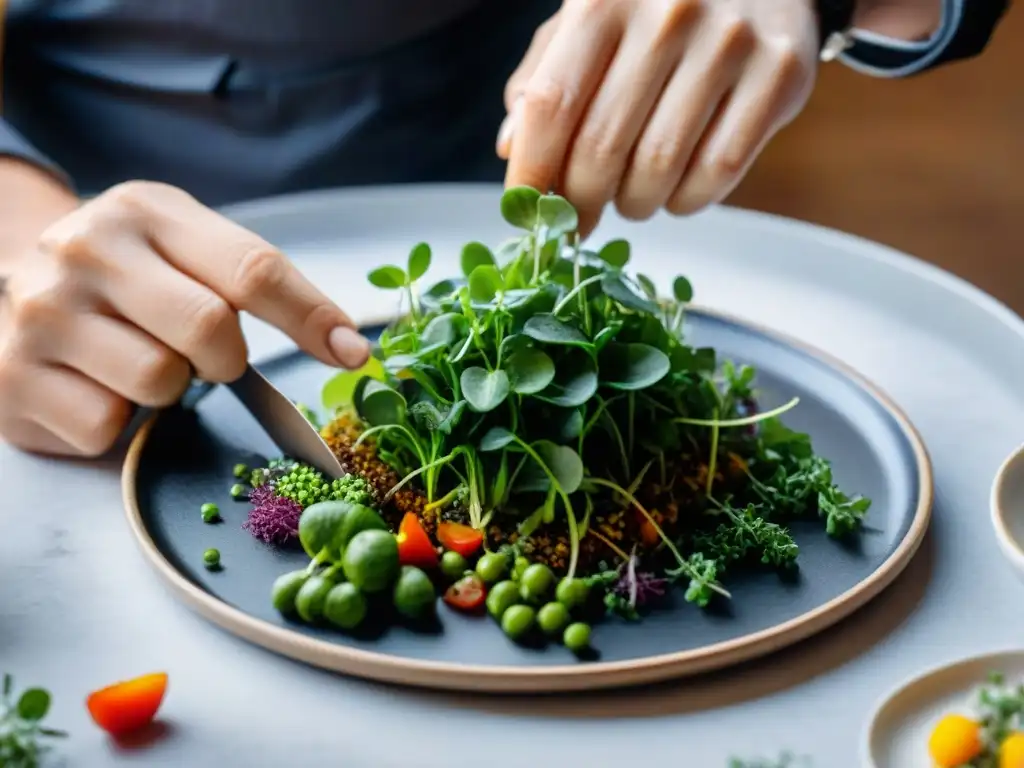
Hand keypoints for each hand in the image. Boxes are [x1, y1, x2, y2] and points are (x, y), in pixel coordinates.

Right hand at [0, 181, 368, 456]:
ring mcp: (43, 314)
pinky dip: (121, 422)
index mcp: (147, 211)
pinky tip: (99, 386)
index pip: (251, 268)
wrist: (20, 283)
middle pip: (209, 328)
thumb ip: (263, 285)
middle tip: (206, 356)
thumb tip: (350, 347)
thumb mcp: (190, 249)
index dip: (311, 317)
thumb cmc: (133, 275)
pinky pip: (108, 427)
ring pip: (160, 382)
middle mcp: (86, 251)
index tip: (351, 354)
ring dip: (170, 389)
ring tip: (140, 360)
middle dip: (226, 359)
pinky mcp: (13, 378)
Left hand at [499, 0, 818, 234]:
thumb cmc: (655, 7)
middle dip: (583, 203)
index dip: (532, 175)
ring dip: (636, 205)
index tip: (526, 216)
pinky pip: (720, 171)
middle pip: (602, 149)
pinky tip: (678, 192)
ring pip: (660, 169)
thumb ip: (544, 78)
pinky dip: (689, 200)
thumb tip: (511, 148)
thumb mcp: (590, 21)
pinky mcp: (780, 73)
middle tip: (582, 215)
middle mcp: (668, 14)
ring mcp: (729, 42)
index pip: (551, 107)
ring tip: (632, 197)